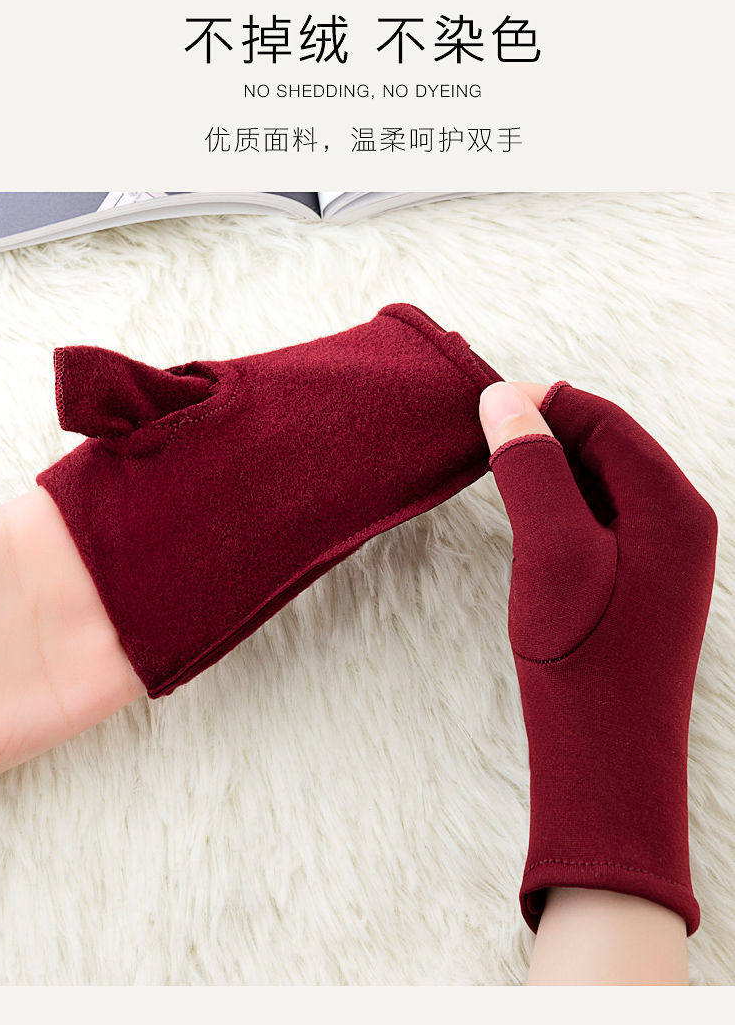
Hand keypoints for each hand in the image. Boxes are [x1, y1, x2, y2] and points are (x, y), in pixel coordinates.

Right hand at [478, 381, 716, 937]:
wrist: (605, 763)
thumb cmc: (581, 661)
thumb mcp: (550, 551)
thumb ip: (531, 466)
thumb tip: (506, 398)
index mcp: (673, 507)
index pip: (606, 420)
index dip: (544, 402)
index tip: (484, 404)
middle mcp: (679, 524)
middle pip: (608, 446)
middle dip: (546, 433)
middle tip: (482, 438)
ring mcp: (663, 557)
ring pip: (600, 483)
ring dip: (549, 470)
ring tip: (496, 475)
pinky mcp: (640, 584)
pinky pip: (599, 521)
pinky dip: (559, 507)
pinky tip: (525, 521)